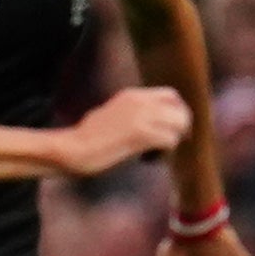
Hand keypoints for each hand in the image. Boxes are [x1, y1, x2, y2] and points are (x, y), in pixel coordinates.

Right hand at [57, 85, 193, 177]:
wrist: (73, 149)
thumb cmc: (86, 140)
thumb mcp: (111, 115)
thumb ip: (132, 114)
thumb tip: (152, 125)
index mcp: (132, 95)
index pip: (172, 95)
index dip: (177, 114)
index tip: (169, 131)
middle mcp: (140, 100)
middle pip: (181, 110)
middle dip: (180, 129)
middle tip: (165, 146)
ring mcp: (141, 116)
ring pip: (180, 125)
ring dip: (171, 143)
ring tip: (152, 154)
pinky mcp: (142, 134)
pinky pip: (171, 141)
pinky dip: (162, 155)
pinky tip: (145, 160)